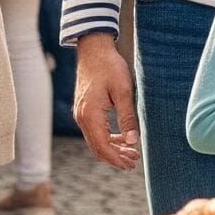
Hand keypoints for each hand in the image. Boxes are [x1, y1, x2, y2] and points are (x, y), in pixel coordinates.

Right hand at [73, 33, 140, 171]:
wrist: (94, 49)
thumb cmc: (109, 66)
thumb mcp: (123, 91)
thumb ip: (127, 117)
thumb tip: (132, 141)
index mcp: (90, 114)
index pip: (103, 146)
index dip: (117, 159)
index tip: (131, 165)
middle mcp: (82, 117)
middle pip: (97, 147)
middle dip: (115, 157)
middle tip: (134, 162)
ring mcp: (81, 113)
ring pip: (95, 140)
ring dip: (112, 149)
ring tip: (131, 152)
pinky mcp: (84, 109)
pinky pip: (94, 131)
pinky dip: (107, 138)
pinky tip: (121, 139)